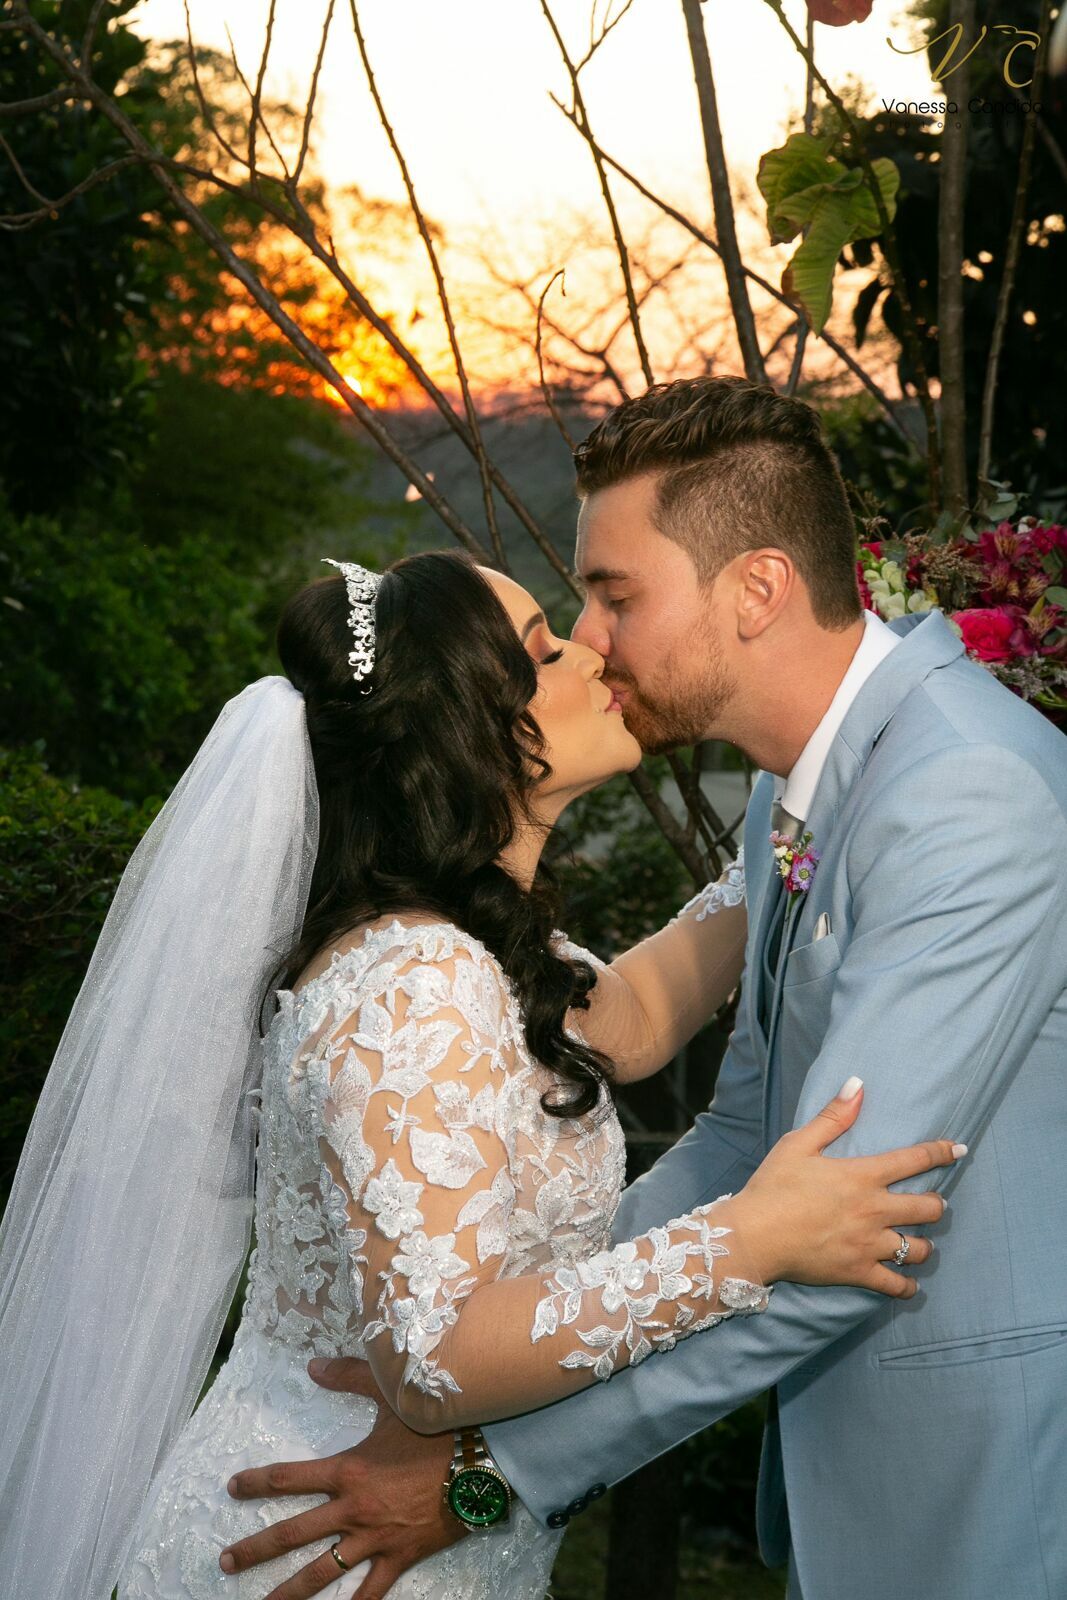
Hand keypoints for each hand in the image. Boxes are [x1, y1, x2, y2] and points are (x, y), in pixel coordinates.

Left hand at [220, 1358, 463, 1599]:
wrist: (479, 1462)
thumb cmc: (435, 1428)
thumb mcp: (391, 1395)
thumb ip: (349, 1376)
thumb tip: (312, 1365)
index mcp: (347, 1470)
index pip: (288, 1477)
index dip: (256, 1482)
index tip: (232, 1487)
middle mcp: (353, 1508)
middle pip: (293, 1533)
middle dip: (256, 1549)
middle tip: (226, 1562)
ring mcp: (375, 1538)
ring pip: (323, 1571)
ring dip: (289, 1591)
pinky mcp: (399, 1558)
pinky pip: (371, 1592)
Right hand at [737, 1078, 965, 1298]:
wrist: (754, 1236)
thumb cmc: (773, 1187)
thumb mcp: (798, 1144)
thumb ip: (833, 1116)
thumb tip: (858, 1084)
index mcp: (863, 1176)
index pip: (914, 1161)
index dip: (941, 1153)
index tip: (959, 1150)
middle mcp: (874, 1210)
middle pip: (928, 1208)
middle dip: (936, 1204)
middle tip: (934, 1203)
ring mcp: (869, 1244)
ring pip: (918, 1249)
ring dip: (924, 1245)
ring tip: (922, 1243)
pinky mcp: (858, 1272)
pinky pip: (896, 1285)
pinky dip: (907, 1287)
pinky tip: (909, 1285)